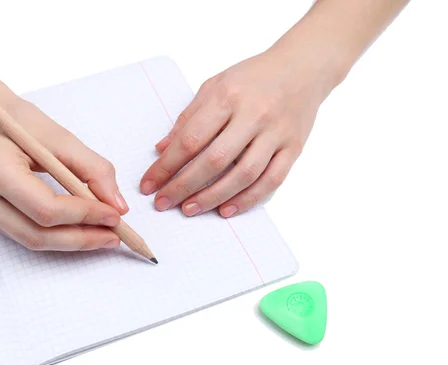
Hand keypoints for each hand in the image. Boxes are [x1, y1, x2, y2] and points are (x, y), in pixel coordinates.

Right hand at [0, 94, 128, 250]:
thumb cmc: (20, 123)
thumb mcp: (62, 138)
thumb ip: (94, 171)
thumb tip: (118, 206)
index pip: (46, 208)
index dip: (84, 216)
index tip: (114, 215)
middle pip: (37, 234)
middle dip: (81, 237)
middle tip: (113, 235)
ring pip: (32, 240)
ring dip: (71, 241)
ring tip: (102, 235)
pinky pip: (25, 234)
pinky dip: (56, 235)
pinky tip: (79, 229)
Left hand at [140, 49, 336, 217]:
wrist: (303, 67)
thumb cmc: (253, 77)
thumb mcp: (214, 86)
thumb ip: (188, 118)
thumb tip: (162, 150)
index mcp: (228, 96)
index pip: (190, 139)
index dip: (166, 166)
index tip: (149, 184)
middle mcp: (254, 115)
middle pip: (214, 160)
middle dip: (184, 186)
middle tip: (163, 202)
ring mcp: (276, 134)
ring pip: (244, 175)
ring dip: (213, 197)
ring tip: (189, 209)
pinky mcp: (294, 148)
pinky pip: (271, 181)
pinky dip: (247, 199)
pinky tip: (226, 210)